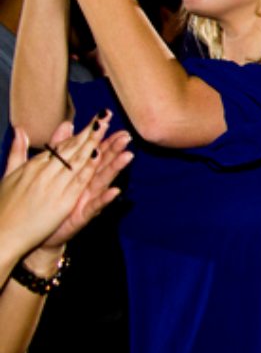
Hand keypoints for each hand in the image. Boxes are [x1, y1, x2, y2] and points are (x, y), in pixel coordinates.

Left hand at [0, 114, 132, 257]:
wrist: (40, 232)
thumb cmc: (48, 201)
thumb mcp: (53, 169)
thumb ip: (61, 147)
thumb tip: (67, 124)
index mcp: (78, 172)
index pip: (91, 150)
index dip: (100, 136)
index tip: (108, 120)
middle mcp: (86, 184)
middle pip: (101, 163)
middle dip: (114, 149)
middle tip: (125, 136)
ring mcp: (87, 199)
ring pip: (103, 181)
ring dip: (116, 169)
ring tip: (127, 156)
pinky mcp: (84, 215)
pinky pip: (96, 206)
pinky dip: (105, 199)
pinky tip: (114, 191)